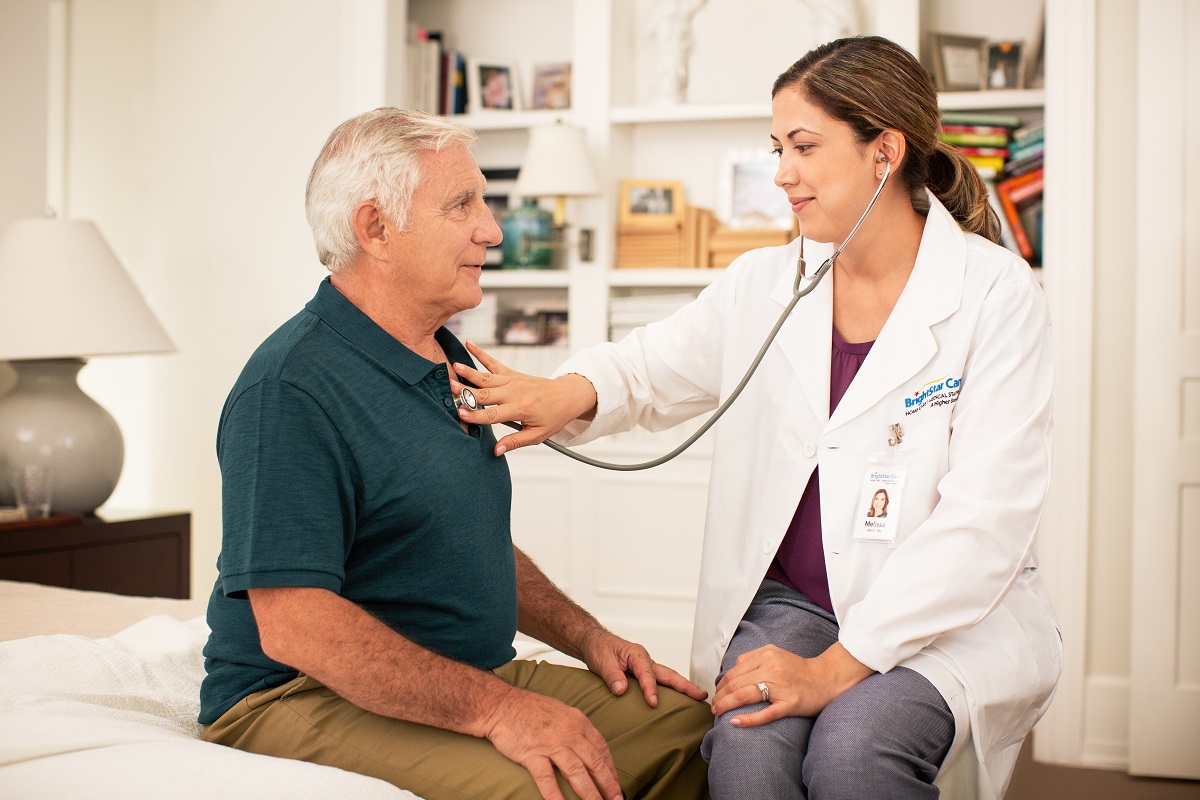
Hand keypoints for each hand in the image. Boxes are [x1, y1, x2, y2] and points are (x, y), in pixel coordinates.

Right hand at [450, 341, 596, 455]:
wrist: (566, 396)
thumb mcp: (537, 435)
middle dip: (467, 391)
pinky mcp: (511, 373)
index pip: (493, 414)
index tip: (460, 413)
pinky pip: (493, 363)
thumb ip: (515, 441)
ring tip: (454, 366)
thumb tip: (496, 451)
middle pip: (486, 393)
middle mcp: (514, 392)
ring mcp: (512, 381)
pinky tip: (469, 344)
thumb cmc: (553, 417)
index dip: (476, 414)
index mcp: (520, 409)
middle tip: (450, 387)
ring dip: (469, 372)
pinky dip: (480, 353)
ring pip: (486, 377)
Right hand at [482, 687, 623, 799]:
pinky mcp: (533, 753)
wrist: (501, 704)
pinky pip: (547, 779)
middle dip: (607, 785)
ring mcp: (551, 743)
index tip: (615, 784)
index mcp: (578, 722)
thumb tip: (588, 748)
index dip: (610, 769)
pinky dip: (555, 795)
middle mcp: (569, 733)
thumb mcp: (561, 712)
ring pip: (577, 772)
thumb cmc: (530, 708)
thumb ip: (576, 729)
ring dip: (590, 793)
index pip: (602, 749)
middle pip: (594, 763)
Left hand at [579, 628, 707, 707]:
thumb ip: (611, 675)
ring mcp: (646, 667)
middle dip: (685, 685)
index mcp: (637, 655)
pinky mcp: (644, 674)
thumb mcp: (601, 661)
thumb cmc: (599, 649)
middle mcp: (645, 660)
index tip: (653, 703)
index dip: (650, 689)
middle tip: (701, 695)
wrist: (594, 642)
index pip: (647, 674)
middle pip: (668, 674)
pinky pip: (661, 682)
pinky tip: (678, 700)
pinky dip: (671, 690)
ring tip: (698, 697)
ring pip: (668, 677)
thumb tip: (622, 690)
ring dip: (682, 687)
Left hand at [710, 643, 872, 727]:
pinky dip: (748, 719)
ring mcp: (781, 687)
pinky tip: (734, 722)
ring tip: (718, 713)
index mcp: (766, 655)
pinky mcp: (790, 703)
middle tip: (713, 707)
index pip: (734, 671)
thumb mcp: (775, 655)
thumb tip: (733, 670)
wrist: (827, 678)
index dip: (720, 684)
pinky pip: (765, 713)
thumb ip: (754, 659)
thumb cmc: (799, 669)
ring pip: (745, 695)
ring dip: (727, 705)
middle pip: (736, 683)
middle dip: (720, 696)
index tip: (715, 694)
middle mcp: (771, 668)